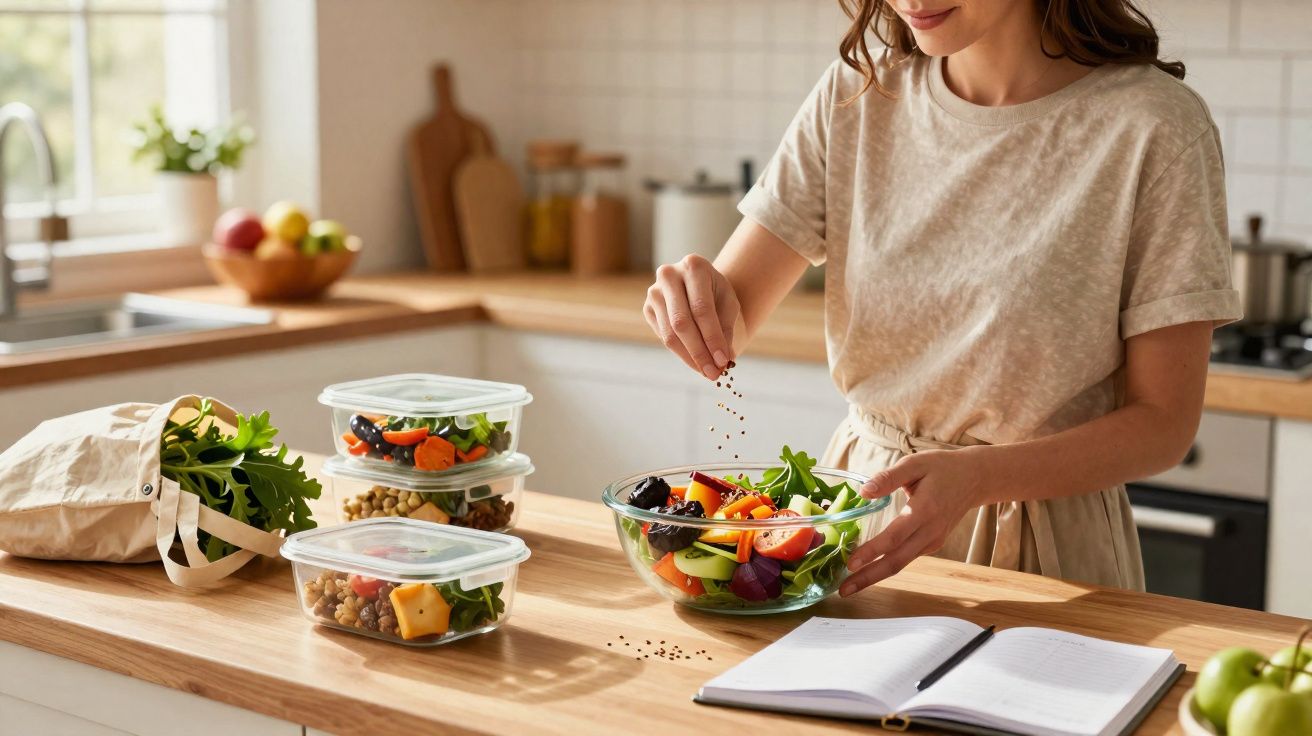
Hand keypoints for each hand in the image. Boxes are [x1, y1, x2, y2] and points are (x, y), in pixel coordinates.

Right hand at [644, 254, 739, 379]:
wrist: (701, 286)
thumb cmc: (717, 294)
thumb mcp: (728, 305)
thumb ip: (725, 330)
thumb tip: (724, 361)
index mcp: (693, 266)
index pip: (701, 308)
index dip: (712, 337)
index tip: (724, 361)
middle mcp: (669, 275)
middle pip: (681, 322)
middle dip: (699, 352)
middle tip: (714, 373)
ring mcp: (654, 292)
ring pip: (669, 333)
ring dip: (690, 357)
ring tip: (708, 372)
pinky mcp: (647, 308)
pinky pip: (663, 337)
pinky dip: (681, 353)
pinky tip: (696, 363)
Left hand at [839, 447, 992, 596]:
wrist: (974, 479)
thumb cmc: (941, 468)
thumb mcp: (915, 463)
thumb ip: (889, 478)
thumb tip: (864, 492)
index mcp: (925, 510)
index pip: (895, 536)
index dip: (873, 551)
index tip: (851, 562)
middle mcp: (930, 531)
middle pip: (897, 561)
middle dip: (869, 577)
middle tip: (844, 589)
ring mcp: (932, 541)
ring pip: (901, 563)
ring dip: (875, 576)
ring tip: (849, 585)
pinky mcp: (931, 544)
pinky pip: (906, 558)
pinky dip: (886, 566)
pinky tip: (867, 570)